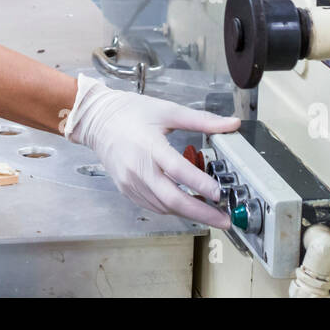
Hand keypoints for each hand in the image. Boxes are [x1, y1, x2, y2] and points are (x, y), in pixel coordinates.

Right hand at [63, 74, 239, 228]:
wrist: (97, 120)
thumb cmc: (130, 113)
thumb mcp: (168, 110)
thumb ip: (202, 120)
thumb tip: (232, 124)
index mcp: (149, 145)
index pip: (178, 170)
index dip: (200, 184)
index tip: (219, 193)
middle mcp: (138, 168)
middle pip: (172, 198)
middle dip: (201, 213)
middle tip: (224, 219)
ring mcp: (130, 182)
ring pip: (164, 206)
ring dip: (188, 212)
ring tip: (211, 213)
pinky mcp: (126, 189)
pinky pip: (153, 205)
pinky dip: (172, 208)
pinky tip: (186, 205)